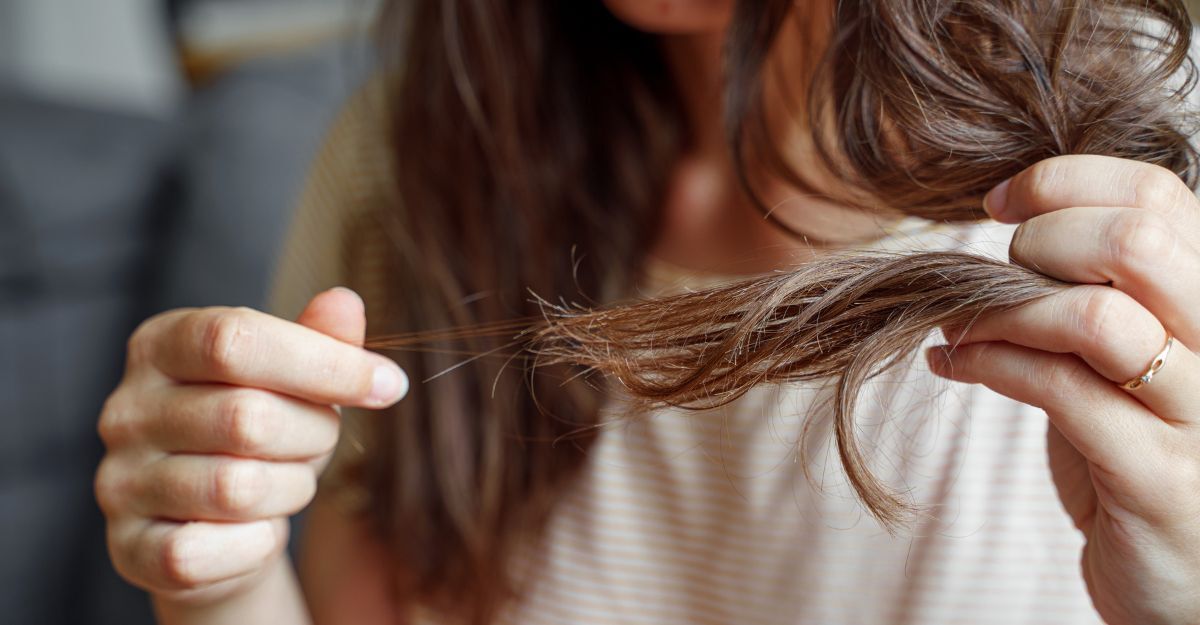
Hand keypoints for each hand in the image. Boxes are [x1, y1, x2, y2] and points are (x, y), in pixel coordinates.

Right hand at [96, 288, 407, 604]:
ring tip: (287, 482)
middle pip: (247, 417)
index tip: (389, 384)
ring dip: (291, 489)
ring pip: (237, 488)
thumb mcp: (295, 380)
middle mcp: (127, 408)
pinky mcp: (129, 547)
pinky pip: (205, 550)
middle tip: (320, 441)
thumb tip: (345, 302)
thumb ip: (319, 340)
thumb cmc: (260, 436)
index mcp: (162, 344)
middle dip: (314, 434)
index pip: (236, 340)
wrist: (215, 528)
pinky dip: (255, 543)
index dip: (324, 363)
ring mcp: (120, 480)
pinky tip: (257, 530)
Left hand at [925, 155, 1199, 624]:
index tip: (1000, 202)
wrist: (1188, 578)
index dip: (1063, 183)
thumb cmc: (1144, 447)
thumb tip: (1013, 221)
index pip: (1156, 194)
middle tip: (997, 273)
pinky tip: (952, 363)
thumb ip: (1097, 286)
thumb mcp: (1131, 351)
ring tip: (960, 323)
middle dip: (1040, 241)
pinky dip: (987, 364)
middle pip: (1136, 240)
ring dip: (1002, 309)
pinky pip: (1058, 391)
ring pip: (1095, 317)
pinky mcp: (1156, 477)